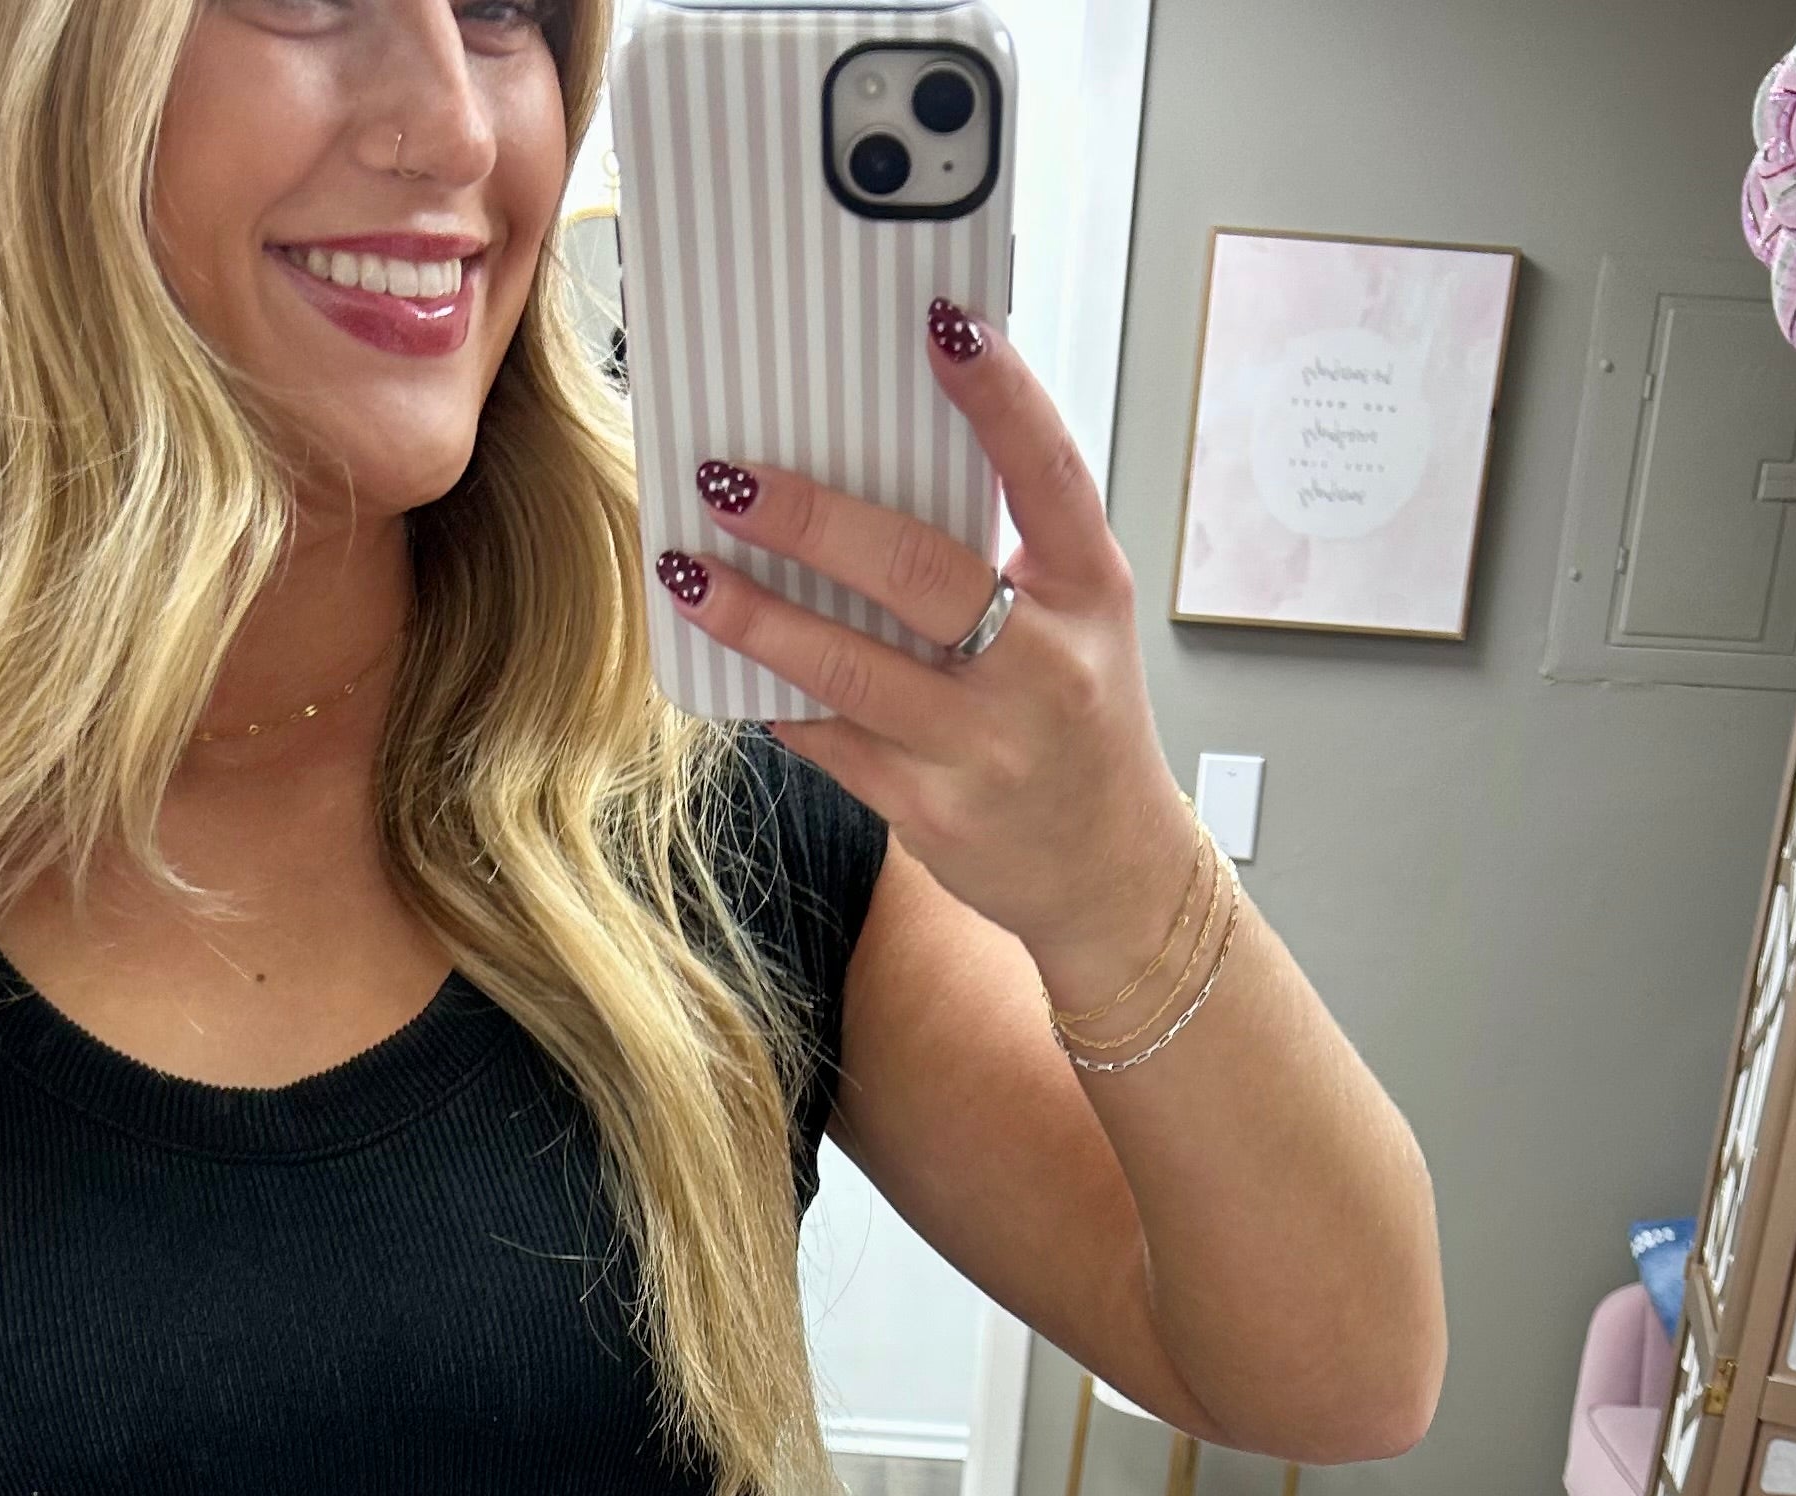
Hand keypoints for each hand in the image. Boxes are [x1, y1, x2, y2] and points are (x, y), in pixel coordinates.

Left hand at [659, 301, 1204, 1007]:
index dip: (1000, 397)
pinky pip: (830, 739)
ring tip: (688, 570)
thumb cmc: (1078, 720)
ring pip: (851, 668)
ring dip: (757, 616)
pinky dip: (773, 694)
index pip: (1048, 474)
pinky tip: (724, 658)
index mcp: (1088, 590)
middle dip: (813, 520)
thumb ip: (1004, 545)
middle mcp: (1044, 666)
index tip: (945, 324)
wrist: (1108, 872)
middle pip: (919, 572)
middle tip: (728, 479)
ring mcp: (984, 746)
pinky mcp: (931, 809)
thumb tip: (875, 452)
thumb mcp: (1078, 617)